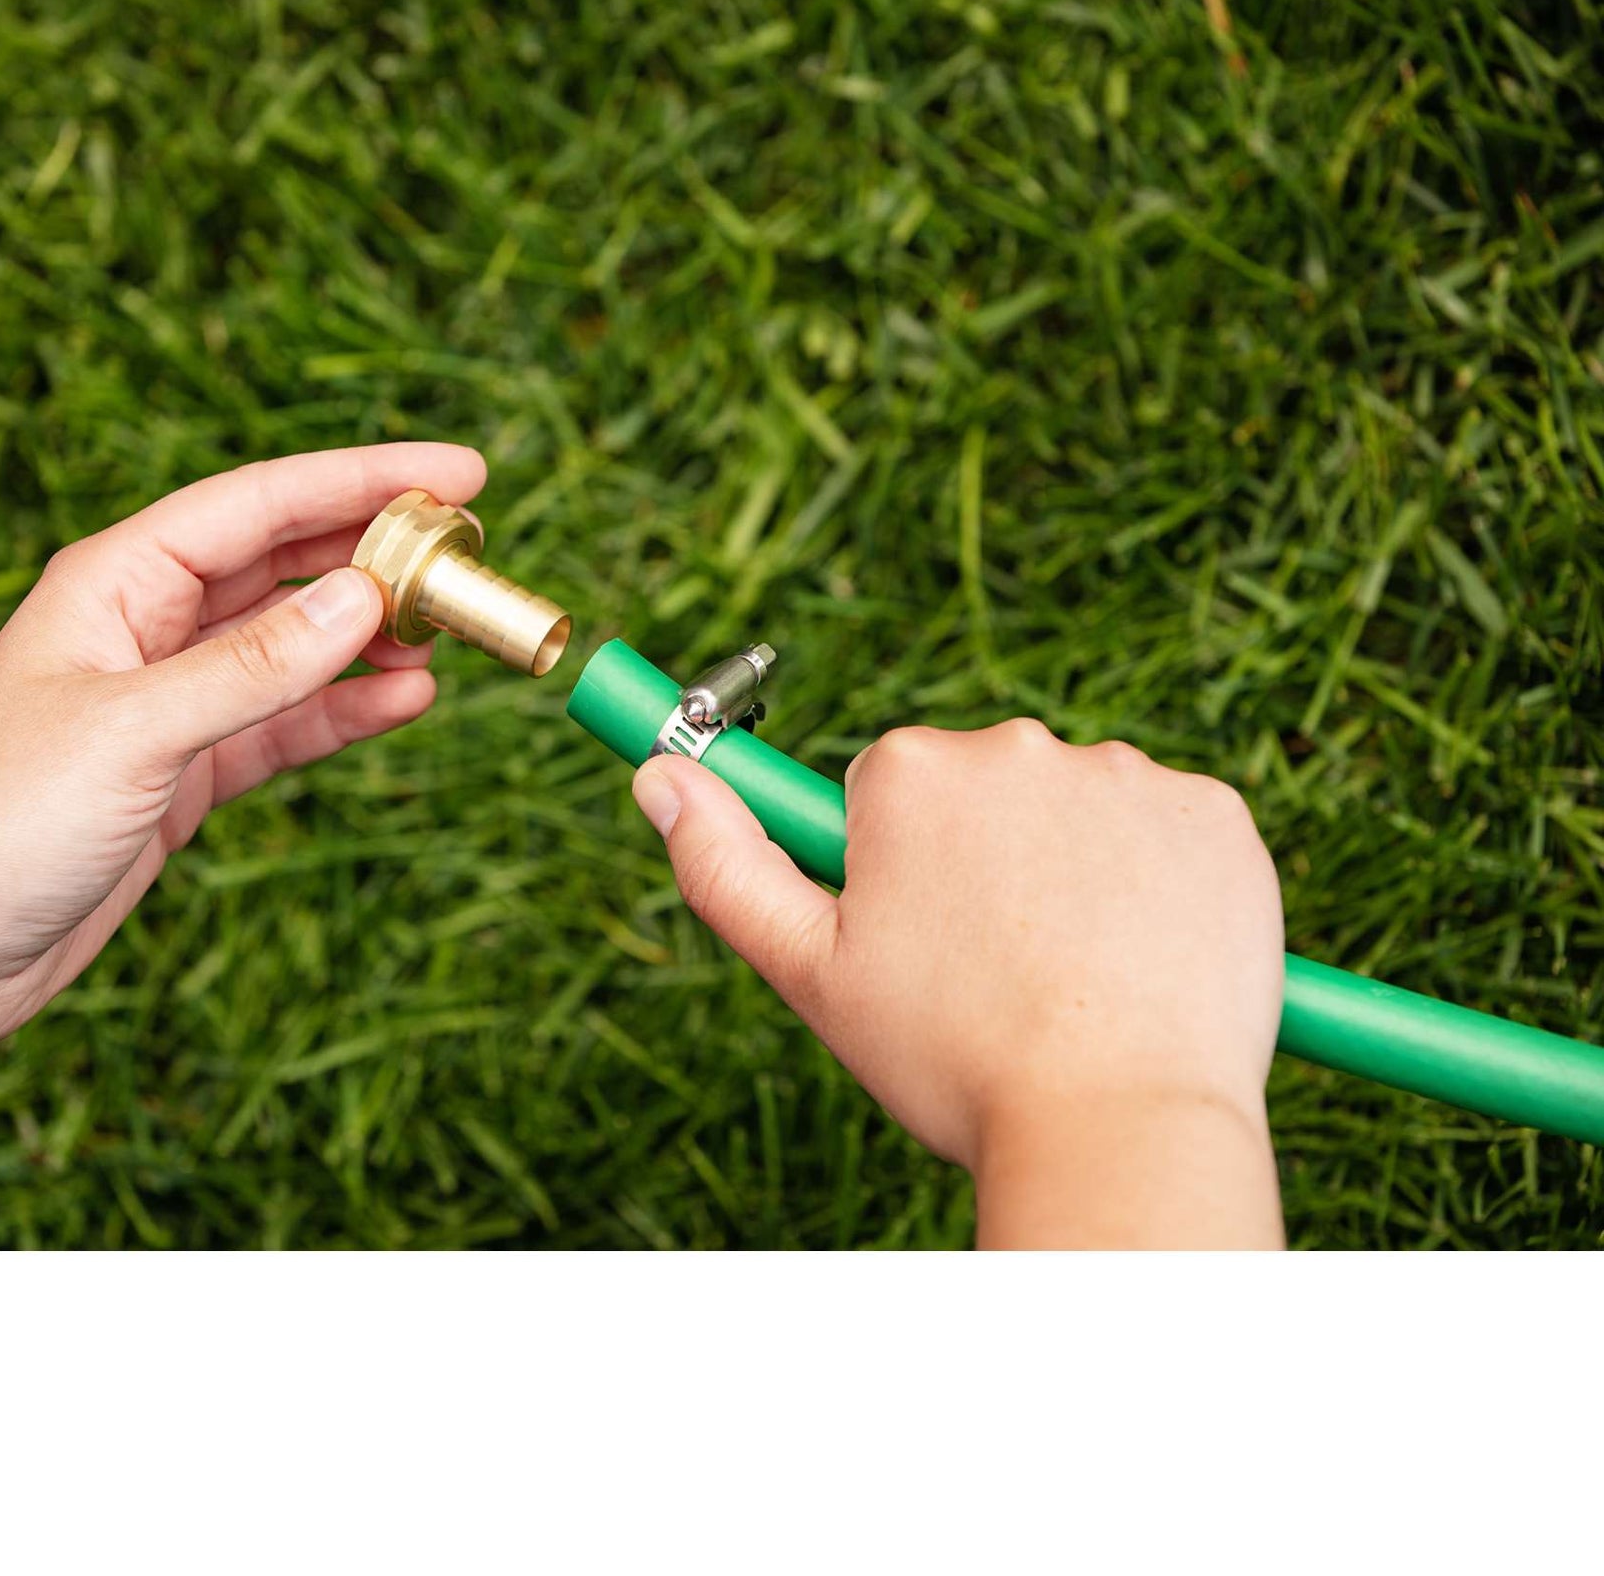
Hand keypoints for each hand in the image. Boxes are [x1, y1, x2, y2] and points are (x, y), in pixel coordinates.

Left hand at [0, 442, 482, 1244]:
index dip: (364, 480)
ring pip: (295, 643)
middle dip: (380, 554)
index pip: (261, 503)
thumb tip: (367, 598)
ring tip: (456, 632)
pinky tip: (408, 702)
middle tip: (475, 551)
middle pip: (286, 564)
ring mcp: (168, 697)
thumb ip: (256, 666)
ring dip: (373, 637)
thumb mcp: (135, 734)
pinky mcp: (184, 769)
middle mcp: (146, 624)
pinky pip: (284, 720)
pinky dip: (344, 710)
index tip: (461, 474)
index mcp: (115, 579)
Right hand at [633, 720, 1286, 1246]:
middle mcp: (1016, 745)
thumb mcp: (809, 972)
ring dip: (1074, 875)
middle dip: (986, 868)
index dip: (900, 880)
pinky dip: (1160, 883)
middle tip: (998, 975)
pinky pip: (1170, 831)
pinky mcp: (1215, 812)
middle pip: (986, 797)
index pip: (888, 797)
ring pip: (1078, 814)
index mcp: (907, 769)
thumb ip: (723, 865)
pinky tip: (1145, 960)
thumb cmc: (952, 1058)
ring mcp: (1125, 774)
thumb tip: (656, 776)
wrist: (1121, 1127)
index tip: (927, 942)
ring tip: (1076, 982)